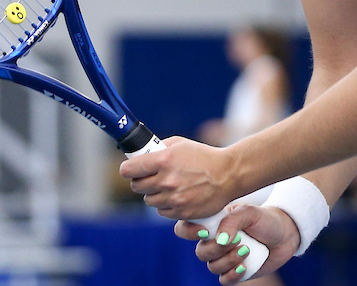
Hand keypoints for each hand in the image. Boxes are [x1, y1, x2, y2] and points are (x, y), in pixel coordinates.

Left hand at [120, 137, 237, 218]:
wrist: (228, 175)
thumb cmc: (204, 157)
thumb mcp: (180, 144)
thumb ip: (159, 148)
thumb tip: (141, 155)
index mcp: (164, 160)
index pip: (129, 170)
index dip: (128, 169)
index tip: (130, 169)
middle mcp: (166, 180)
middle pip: (136, 186)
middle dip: (141, 181)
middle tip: (151, 177)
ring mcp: (173, 198)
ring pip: (149, 200)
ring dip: (155, 194)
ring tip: (169, 186)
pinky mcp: (181, 212)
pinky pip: (162, 211)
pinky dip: (167, 205)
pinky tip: (178, 195)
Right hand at [175, 203, 299, 283]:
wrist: (286, 234)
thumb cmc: (266, 219)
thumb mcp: (250, 212)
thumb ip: (232, 221)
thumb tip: (219, 239)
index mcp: (213, 223)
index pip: (185, 228)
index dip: (189, 232)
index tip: (207, 231)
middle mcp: (215, 241)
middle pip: (200, 252)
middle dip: (217, 249)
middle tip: (239, 240)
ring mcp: (224, 257)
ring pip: (212, 266)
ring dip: (228, 260)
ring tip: (246, 250)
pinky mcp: (235, 272)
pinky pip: (223, 280)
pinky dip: (232, 275)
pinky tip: (244, 266)